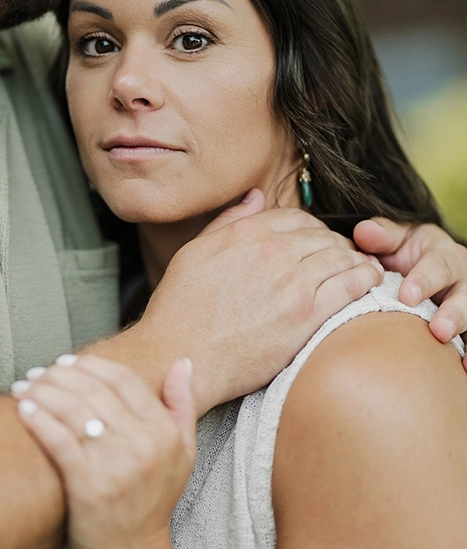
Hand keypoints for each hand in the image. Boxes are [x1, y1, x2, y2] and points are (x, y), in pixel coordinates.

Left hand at [12, 353, 195, 548]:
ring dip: (41, 391)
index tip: (63, 364)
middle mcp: (146, 446)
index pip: (122, 377)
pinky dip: (37, 419)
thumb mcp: (182, 456)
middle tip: (35, 374)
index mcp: (166, 433)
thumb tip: (182, 364)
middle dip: (57, 375)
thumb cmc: (151, 504)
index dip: (87, 364)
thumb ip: (182, 408)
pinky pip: (58, 439)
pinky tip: (22, 410)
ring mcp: (118, 466)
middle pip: (92, 389)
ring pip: (72, 409)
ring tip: (21, 388)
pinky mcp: (90, 486)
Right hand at [133, 190, 381, 407]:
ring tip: (360, 269)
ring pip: (341, 256)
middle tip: (342, 259)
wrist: (181, 352)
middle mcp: (271, 250)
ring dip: (355, 260)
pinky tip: (369, 281)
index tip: (316, 243)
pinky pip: (352, 285)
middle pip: (323, 235)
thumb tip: (255, 196)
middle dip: (336, 244)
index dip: (312, 229)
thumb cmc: (180, 308)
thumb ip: (226, 222)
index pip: (296, 218)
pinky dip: (366, 279)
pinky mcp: (308, 313)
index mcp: (244, 234)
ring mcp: (292, 281)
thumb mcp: (193, 253)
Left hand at [354, 216, 466, 342]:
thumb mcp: (394, 239)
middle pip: (465, 296)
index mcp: (444, 255)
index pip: (439, 265)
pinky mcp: (465, 325)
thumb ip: (381, 236)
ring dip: (463, 332)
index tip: (406, 296)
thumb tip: (363, 233)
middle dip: (454, 313)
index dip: (425, 280)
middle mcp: (463, 280)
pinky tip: (464, 368)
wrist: (415, 269)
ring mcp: (466, 304)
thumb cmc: (401, 253)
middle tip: (437, 330)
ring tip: (447, 345)